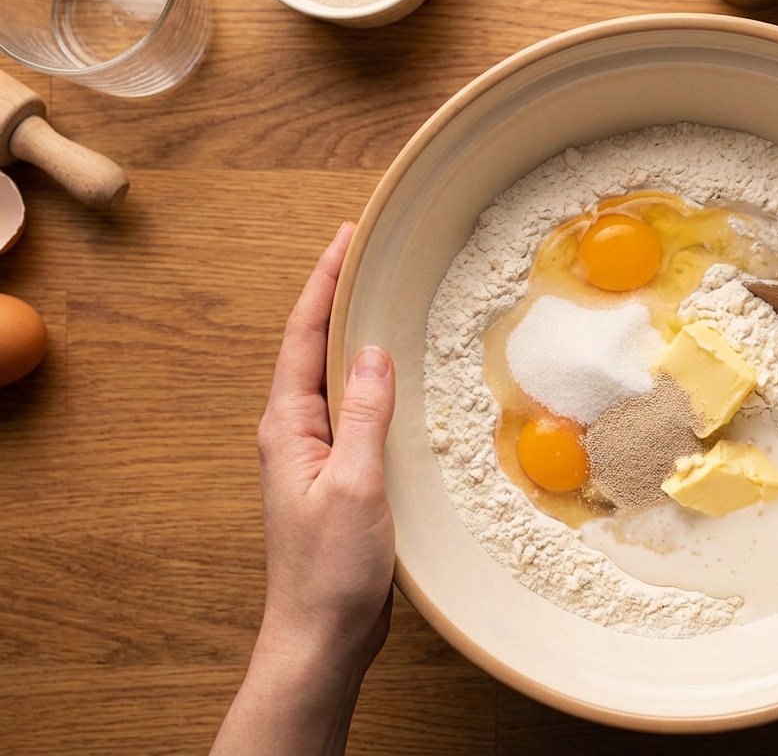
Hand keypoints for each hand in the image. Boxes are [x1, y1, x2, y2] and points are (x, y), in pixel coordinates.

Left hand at [257, 221, 395, 662]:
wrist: (322, 635)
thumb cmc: (331, 569)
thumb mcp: (355, 484)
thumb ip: (363, 415)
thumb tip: (371, 351)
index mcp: (287, 427)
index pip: (303, 338)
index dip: (324, 283)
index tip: (346, 238)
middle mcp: (294, 433)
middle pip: (312, 348)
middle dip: (335, 296)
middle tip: (365, 252)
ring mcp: (314, 455)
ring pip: (332, 378)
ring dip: (351, 335)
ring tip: (380, 297)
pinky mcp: (338, 476)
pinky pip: (352, 411)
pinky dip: (370, 380)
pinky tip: (393, 377)